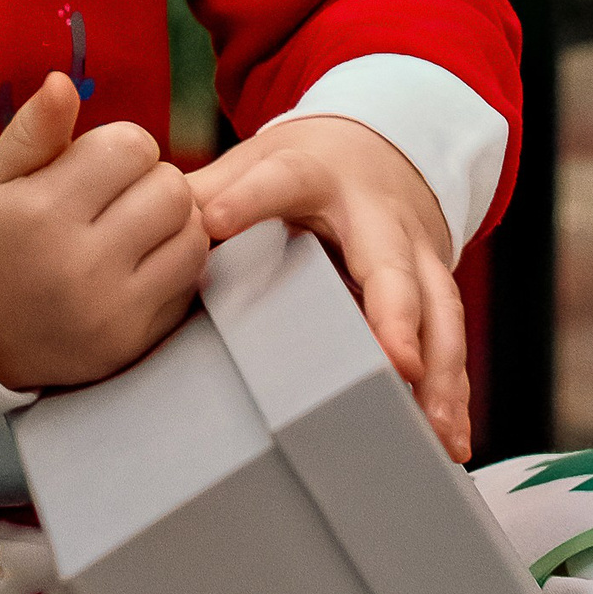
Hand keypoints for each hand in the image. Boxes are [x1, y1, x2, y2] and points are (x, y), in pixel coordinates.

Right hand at [0, 71, 209, 393]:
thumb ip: (31, 131)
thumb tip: (63, 81)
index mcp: (40, 213)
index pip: (131, 146)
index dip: (120, 147)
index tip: (95, 168)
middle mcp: (79, 264)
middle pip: (170, 188)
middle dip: (150, 181)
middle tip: (119, 198)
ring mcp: (112, 309)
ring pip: (192, 233)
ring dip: (172, 222)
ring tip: (135, 228)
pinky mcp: (136, 340)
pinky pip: (191, 281)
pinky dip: (175, 264)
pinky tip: (140, 264)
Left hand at [187, 115, 469, 461]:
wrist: (381, 149)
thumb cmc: (303, 170)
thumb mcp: (254, 164)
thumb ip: (204, 193)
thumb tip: (138, 223)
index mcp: (314, 175)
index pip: (281, 180)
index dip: (247, 200)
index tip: (211, 223)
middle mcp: (377, 216)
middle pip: (391, 264)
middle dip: (397, 316)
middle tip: (397, 364)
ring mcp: (417, 253)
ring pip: (438, 311)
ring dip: (440, 374)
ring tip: (434, 429)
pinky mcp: (437, 291)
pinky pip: (450, 344)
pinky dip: (454, 393)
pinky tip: (449, 444)